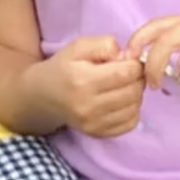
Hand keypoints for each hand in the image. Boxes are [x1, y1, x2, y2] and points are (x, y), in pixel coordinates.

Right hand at [28, 36, 143, 136]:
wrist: (42, 96)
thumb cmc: (63, 67)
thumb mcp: (78, 47)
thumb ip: (104, 45)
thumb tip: (129, 57)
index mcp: (83, 80)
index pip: (126, 73)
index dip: (135, 64)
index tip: (128, 61)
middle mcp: (88, 106)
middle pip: (133, 91)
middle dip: (137, 78)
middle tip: (127, 73)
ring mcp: (93, 123)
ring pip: (135, 107)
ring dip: (135, 94)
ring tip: (122, 86)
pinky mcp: (98, 134)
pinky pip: (130, 123)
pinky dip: (131, 110)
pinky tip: (119, 101)